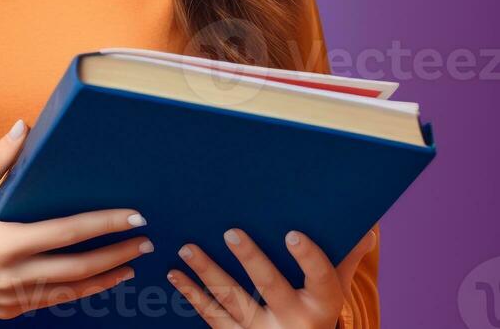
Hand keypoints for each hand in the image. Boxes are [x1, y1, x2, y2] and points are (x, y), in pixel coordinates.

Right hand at [0, 119, 153, 323]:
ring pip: (70, 293)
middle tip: (147, 241)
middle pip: (78, 269)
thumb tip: (23, 126)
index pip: (68, 234)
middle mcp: (13, 276)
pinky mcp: (8, 311)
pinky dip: (78, 293)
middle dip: (117, 254)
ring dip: (104, 278)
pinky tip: (95, 282)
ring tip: (132, 264)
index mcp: (6, 243)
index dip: (105, 225)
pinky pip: (52, 303)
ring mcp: (12, 299)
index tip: (134, 216)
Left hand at [165, 225, 376, 327]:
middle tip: (231, 232)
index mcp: (323, 306)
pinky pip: (213, 318)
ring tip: (187, 248)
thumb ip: (345, 256)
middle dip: (252, 261)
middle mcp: (295, 324)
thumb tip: (366, 223)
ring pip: (233, 303)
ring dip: (208, 274)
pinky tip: (175, 274)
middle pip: (272, 288)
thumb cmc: (315, 307)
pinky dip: (192, 295)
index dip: (309, 259)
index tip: (293, 234)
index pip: (322, 281)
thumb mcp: (333, 288)